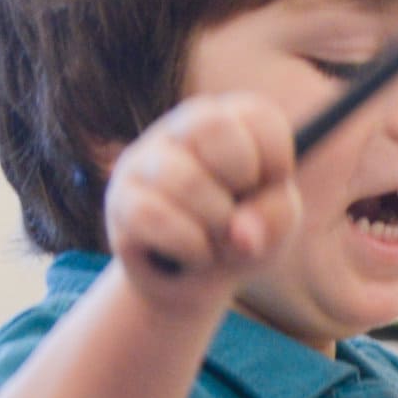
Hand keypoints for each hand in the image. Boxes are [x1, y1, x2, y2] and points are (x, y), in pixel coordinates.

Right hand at [101, 94, 297, 306]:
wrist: (197, 281)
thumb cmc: (243, 234)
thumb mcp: (277, 223)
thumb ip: (275, 216)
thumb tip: (239, 233)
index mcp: (228, 119)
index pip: (258, 115)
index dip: (276, 162)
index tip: (267, 188)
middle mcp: (180, 129)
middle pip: (213, 127)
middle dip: (240, 177)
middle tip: (239, 207)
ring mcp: (143, 161)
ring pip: (184, 179)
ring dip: (216, 224)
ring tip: (217, 239)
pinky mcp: (120, 200)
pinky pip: (154, 217)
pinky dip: (189, 246)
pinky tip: (196, 253)